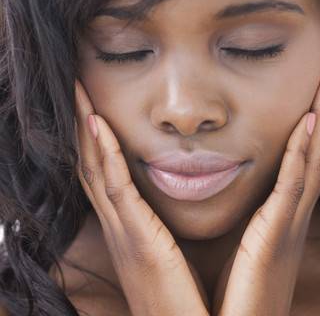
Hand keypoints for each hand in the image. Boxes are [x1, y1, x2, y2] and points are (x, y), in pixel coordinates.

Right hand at [74, 81, 207, 315]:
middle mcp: (121, 229)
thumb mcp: (172, 258)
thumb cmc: (186, 305)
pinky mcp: (139, 242)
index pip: (106, 174)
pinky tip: (100, 127)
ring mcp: (125, 235)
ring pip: (96, 170)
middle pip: (92, 166)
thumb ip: (166, 231)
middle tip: (74, 85)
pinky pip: (118, 191)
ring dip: (86, 129)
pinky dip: (105, 156)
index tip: (91, 100)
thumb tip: (175, 201)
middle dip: (81, 125)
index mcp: (131, 230)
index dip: (94, 138)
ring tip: (79, 92)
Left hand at [213, 44, 319, 315]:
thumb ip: (253, 221)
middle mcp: (298, 211)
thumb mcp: (248, 251)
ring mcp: (291, 222)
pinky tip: (308, 119)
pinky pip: (294, 185)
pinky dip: (304, 150)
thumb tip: (246, 196)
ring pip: (318, 153)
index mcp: (289, 213)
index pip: (313, 148)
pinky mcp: (276, 236)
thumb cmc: (236, 306)